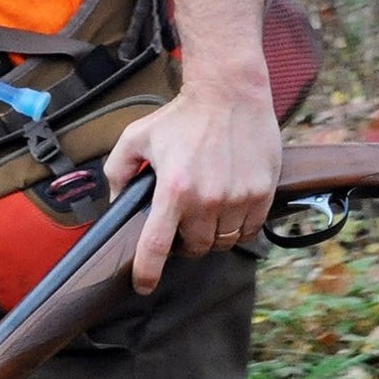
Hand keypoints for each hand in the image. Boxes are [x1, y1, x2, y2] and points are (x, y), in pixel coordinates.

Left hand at [103, 81, 283, 293]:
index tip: (143, 286)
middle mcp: (207, 199)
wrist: (230, 93)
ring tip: (206, 215)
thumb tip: (117, 202)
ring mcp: (238, 198)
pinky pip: (249, 230)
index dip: (147, 273)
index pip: (156, 246)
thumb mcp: (136, 137)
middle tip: (182, 227)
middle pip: (194, 248)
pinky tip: (228, 211)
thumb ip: (119, 172)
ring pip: (222, 242)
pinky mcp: (262, 193)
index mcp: (172, 190)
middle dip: (184, 245)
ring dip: (211, 236)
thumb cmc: (182, 116)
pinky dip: (237, 228)